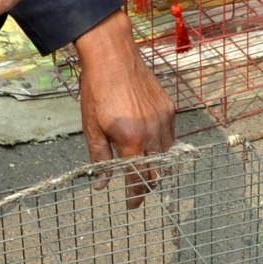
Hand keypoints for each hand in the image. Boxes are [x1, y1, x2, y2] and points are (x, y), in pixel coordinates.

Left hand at [73, 9, 174, 207]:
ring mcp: (164, 120)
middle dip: (147, 182)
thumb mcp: (92, 128)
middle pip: (157, 171)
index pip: (137, 178)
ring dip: (155, 163)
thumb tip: (102, 184)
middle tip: (135, 185)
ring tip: (142, 162)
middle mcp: (152, 132)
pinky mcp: (170, 109)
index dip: (135, 196)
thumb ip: (99, 159)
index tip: (132, 206)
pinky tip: (148, 138)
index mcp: (131, 140)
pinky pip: (170, 135)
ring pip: (166, 155)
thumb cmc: (98, 91)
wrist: (113, 57)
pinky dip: (161, 143)